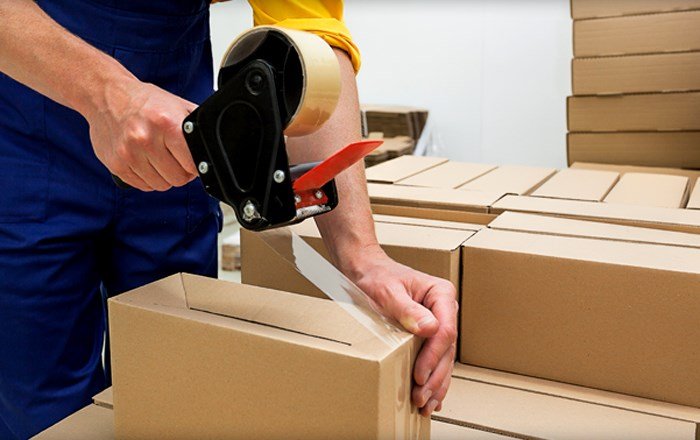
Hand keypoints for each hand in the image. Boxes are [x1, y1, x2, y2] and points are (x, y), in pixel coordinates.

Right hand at [85, 79, 197, 190]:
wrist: (106, 95)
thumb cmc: (145, 101)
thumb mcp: (177, 105)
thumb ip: (195, 127)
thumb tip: (211, 147)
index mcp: (166, 124)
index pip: (192, 165)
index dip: (195, 166)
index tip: (192, 162)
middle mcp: (146, 139)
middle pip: (177, 179)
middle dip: (181, 173)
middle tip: (176, 161)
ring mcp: (129, 153)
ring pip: (160, 186)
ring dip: (164, 177)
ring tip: (160, 160)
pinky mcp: (116, 164)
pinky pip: (142, 186)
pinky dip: (147, 178)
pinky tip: (146, 162)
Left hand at [347, 246, 457, 416]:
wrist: (367, 272)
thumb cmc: (377, 277)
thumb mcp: (388, 291)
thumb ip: (408, 309)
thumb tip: (430, 328)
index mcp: (441, 294)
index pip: (446, 330)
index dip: (433, 356)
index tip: (419, 375)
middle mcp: (444, 309)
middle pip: (447, 349)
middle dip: (434, 377)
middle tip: (420, 398)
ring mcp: (439, 322)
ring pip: (444, 358)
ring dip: (436, 383)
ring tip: (425, 404)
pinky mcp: (429, 333)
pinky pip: (436, 358)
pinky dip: (434, 378)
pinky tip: (432, 396)